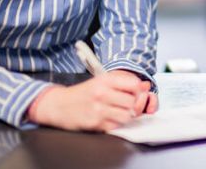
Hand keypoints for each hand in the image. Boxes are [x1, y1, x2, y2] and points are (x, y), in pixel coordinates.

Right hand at [29, 70, 156, 131]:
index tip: (137, 93)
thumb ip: (124, 82)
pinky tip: (111, 118)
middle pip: (133, 101)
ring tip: (120, 112)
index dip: (140, 90)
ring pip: (127, 115)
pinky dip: (117, 123)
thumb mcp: (102, 81)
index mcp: (105, 80)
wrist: (59, 105)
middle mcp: (102, 93)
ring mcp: (98, 109)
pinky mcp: (95, 123)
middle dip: (135, 105)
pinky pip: (116, 125)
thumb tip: (146, 85)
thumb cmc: (83, 93)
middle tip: (130, 105)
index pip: (135, 84)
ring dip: (127, 115)